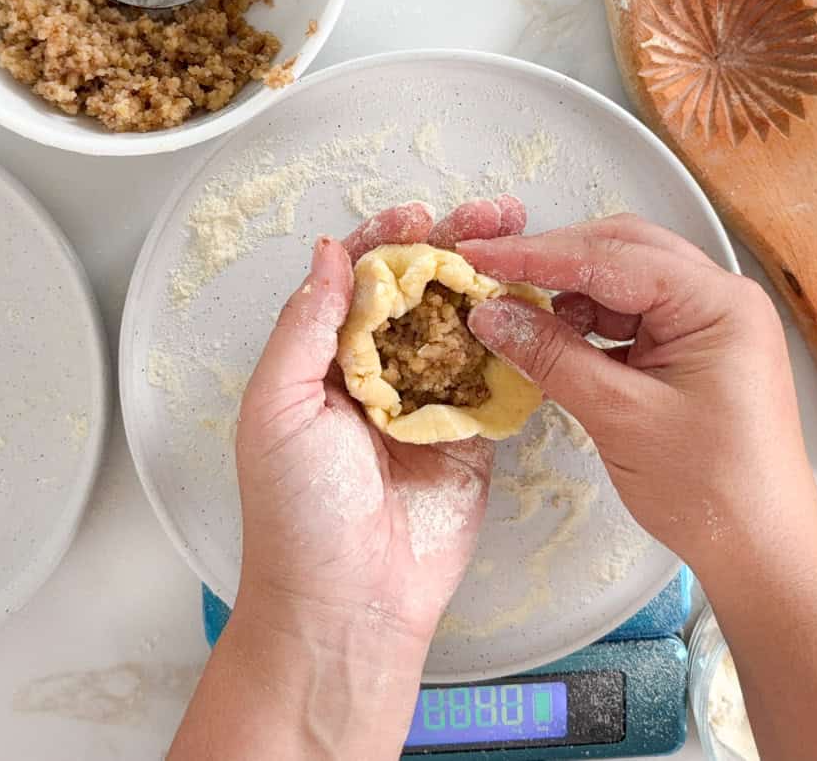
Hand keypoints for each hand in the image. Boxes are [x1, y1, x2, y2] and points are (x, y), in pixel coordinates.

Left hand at [235, 196, 526, 646]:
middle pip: (419, 292)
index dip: (387, 240)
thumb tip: (328, 252)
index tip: (418, 212)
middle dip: (454, 247)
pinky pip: (496, 378)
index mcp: (323, 359)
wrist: (348, 603)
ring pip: (462, 326)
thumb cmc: (296, 512)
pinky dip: (517, 341)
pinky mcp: (470, 434)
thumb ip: (305, 326)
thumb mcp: (277, 407)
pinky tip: (539, 305)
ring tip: (526, 246)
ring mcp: (427, 402)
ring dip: (492, 283)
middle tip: (494, 214)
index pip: (357, 280)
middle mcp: (376, 373)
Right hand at [459, 214, 816, 573]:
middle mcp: (720, 298)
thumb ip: (552, 356)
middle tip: (490, 272)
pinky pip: (632, 317)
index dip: (538, 254)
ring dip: (571, 292)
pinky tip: (554, 339)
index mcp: (719, 303)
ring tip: (518, 313)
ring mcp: (709, 323)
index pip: (614, 257)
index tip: (479, 254)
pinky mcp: (694, 351)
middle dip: (555, 261)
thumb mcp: (619, 416)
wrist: (759, 550)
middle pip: (624, 251)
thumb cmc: (708, 489)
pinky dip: (589, 323)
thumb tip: (490, 314)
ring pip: (625, 281)